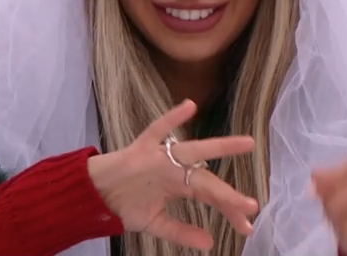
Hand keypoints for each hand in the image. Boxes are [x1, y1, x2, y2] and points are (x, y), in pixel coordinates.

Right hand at [88, 99, 257, 250]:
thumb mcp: (155, 223)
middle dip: (228, 195)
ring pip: (194, 151)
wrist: (94, 197)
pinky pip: (158, 129)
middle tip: (253, 206)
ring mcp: (161, 157)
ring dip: (220, 148)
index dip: (229, 210)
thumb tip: (209, 243)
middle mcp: (176, 169)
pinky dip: (172, 117)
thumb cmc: (124, 204)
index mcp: (181, 186)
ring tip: (246, 144)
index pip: (211, 196)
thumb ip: (181, 231)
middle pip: (208, 180)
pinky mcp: (142, 147)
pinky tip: (189, 106)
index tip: (248, 226)